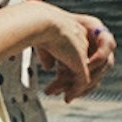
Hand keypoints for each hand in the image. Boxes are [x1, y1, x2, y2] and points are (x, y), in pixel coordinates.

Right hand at [0, 0, 114, 101]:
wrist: (42, 23)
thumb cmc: (37, 28)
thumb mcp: (43, 42)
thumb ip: (48, 55)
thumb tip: (49, 67)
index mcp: (74, 33)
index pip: (75, 55)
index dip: (66, 68)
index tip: (56, 77)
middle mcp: (82, 42)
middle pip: (80, 66)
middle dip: (69, 80)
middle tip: (57, 90)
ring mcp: (84, 53)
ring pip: (81, 76)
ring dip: (69, 87)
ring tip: (58, 95)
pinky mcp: (82, 64)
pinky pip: (83, 82)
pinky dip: (75, 91)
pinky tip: (66, 98)